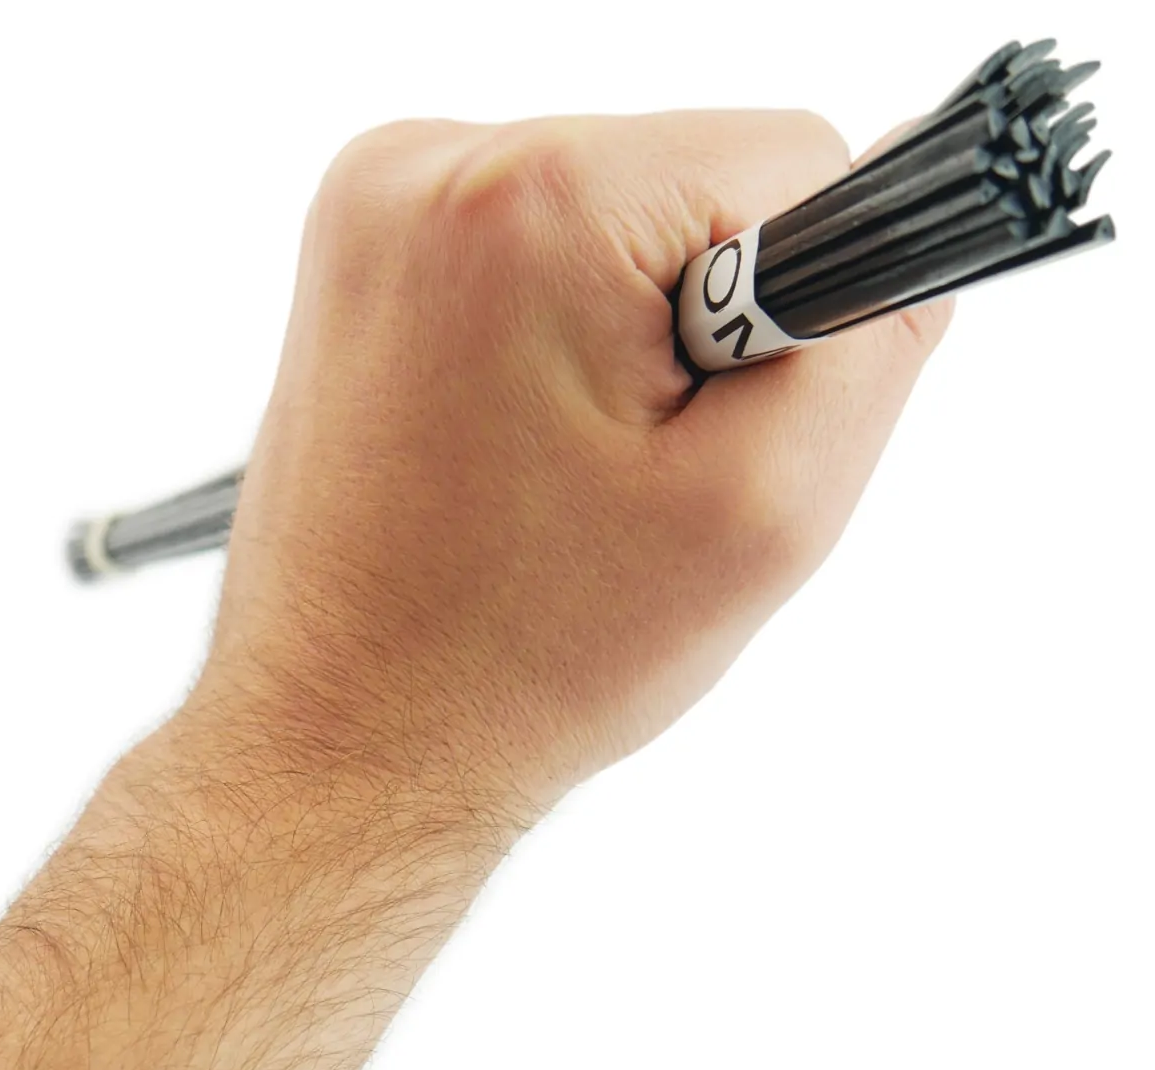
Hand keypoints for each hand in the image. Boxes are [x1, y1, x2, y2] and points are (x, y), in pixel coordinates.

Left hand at [197, 112, 950, 816]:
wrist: (344, 732)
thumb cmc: (511, 661)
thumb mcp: (760, 513)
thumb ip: (871, 336)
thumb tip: (900, 214)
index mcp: (531, 207)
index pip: (789, 162)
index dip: (788, 316)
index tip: (696, 428)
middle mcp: (425, 171)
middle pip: (692, 186)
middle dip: (698, 329)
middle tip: (616, 473)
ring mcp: (375, 210)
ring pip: (613, 223)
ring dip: (622, 340)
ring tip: (551, 472)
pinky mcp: (358, 256)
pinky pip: (527, 253)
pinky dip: (549, 340)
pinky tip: (507, 446)